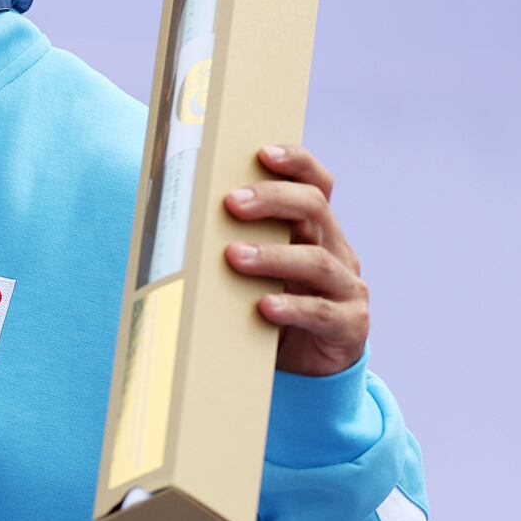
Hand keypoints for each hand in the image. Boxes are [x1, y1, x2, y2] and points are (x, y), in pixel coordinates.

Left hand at [222, 143, 368, 376]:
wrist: (305, 367)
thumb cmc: (268, 305)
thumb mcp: (255, 270)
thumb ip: (236, 241)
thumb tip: (171, 221)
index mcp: (316, 229)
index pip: (316, 183)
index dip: (296, 163)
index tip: (263, 152)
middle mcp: (337, 250)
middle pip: (315, 209)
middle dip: (273, 200)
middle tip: (232, 203)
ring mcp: (347, 288)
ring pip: (317, 261)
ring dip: (273, 256)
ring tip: (234, 256)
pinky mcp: (349, 326)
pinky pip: (322, 312)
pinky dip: (292, 307)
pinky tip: (264, 306)